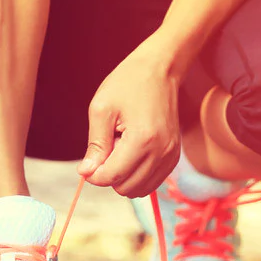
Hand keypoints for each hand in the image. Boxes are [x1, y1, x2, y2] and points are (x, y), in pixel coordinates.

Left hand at [79, 39, 180, 197]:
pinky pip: (151, 182)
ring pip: (139, 190)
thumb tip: (86, 173)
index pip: (112, 177)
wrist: (160, 70)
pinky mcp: (174, 157)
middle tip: (107, 149)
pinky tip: (132, 153)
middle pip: (126, 188)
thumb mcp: (102, 109)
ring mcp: (171, 156)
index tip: (87, 162)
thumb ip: (95, 145)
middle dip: (110, 175)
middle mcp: (161, 152)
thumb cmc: (128, 84)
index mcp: (142, 140)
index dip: (93, 175)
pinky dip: (137, 175)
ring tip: (121, 149)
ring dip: (124, 177)